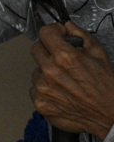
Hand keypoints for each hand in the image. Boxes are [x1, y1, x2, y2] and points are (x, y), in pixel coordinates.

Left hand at [30, 22, 113, 138]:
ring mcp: (42, 89)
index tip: (57, 35)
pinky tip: (60, 91)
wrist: (108, 114)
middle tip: (60, 57)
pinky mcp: (40, 103)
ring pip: (36, 71)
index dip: (53, 31)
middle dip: (48, 49)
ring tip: (64, 79)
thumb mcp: (99, 54)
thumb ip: (81, 37)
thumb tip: (68, 27)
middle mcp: (50, 72)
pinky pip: (35, 89)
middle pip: (36, 49)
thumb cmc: (106, 86)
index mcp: (65, 57)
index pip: (45, 33)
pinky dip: (45, 88)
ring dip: (46, 71)